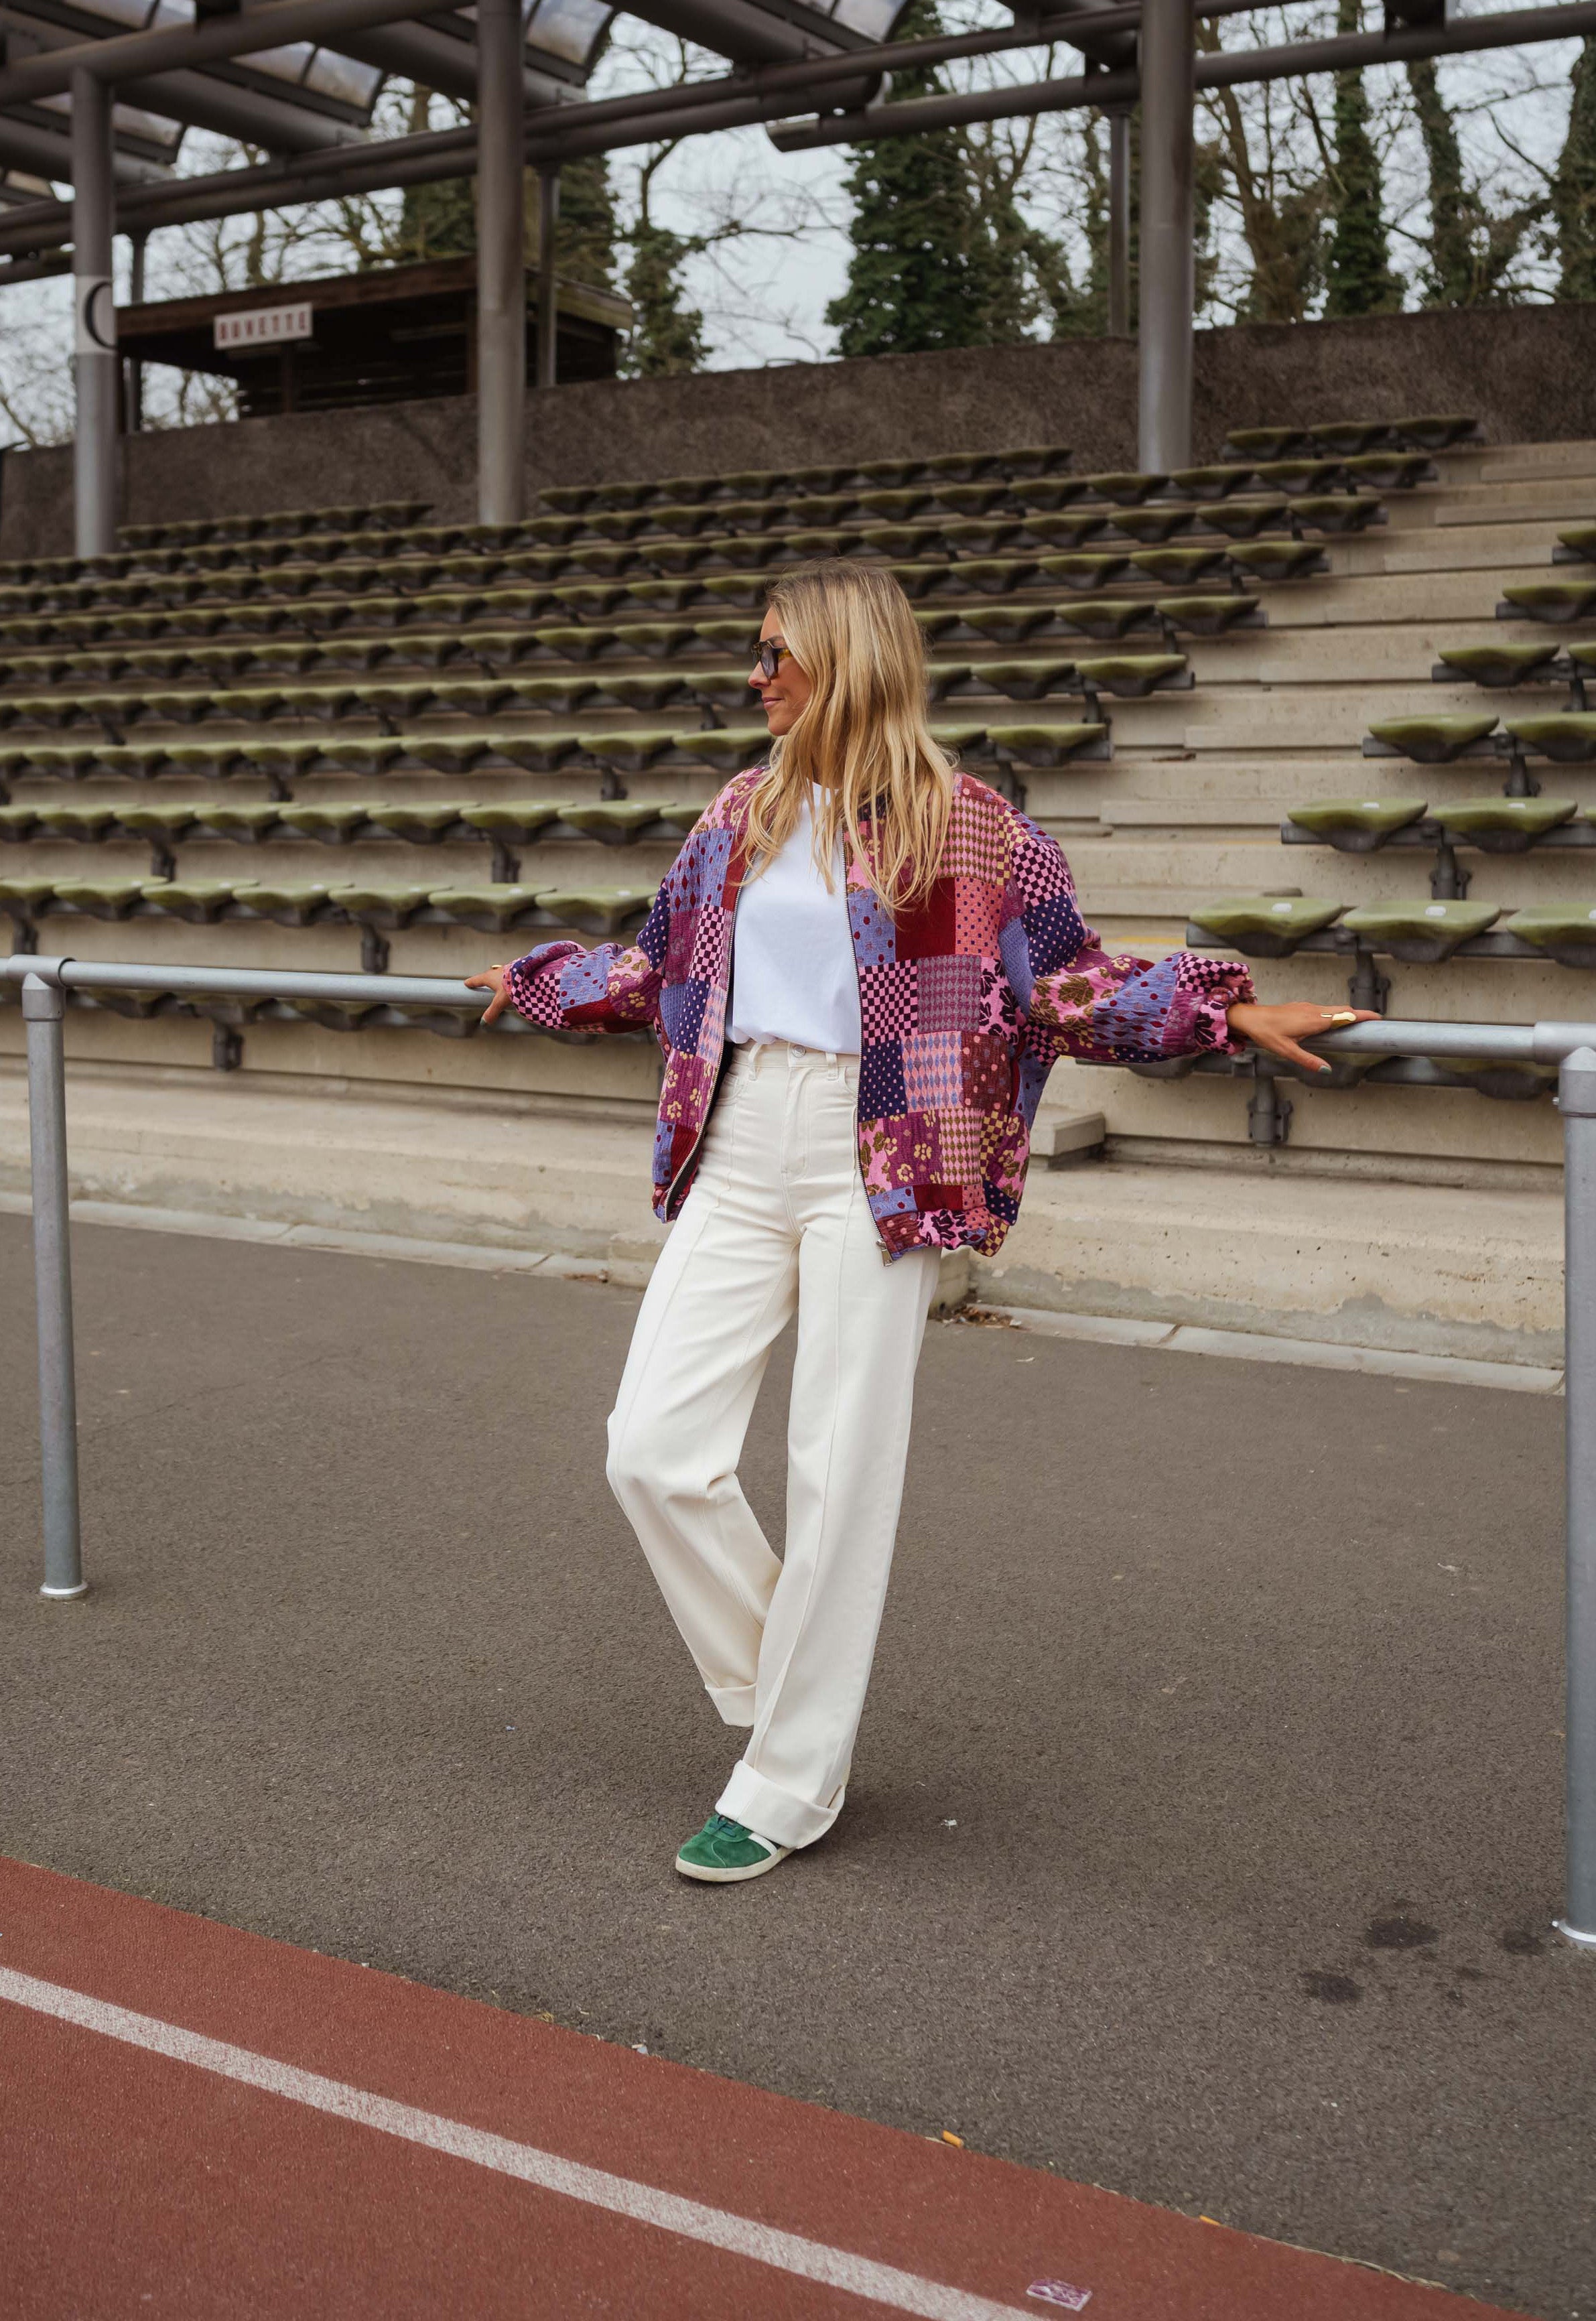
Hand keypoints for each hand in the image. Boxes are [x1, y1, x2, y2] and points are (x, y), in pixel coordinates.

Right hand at [465, 964, 511, 1025]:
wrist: (530, 976)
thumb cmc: (513, 985)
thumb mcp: (500, 1001)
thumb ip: (492, 1012)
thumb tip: (484, 1021)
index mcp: (490, 977)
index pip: (477, 980)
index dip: (471, 982)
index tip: (466, 983)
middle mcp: (497, 971)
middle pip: (487, 976)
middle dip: (484, 980)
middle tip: (481, 984)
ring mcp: (508, 969)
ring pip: (499, 975)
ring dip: (497, 979)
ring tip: (498, 985)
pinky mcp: (517, 970)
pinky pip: (509, 975)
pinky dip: (507, 980)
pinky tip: (512, 984)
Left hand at [1226, 1000, 1381, 1073]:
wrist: (1250, 1018)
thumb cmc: (1266, 1033)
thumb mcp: (1287, 1051)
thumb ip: (1308, 1060)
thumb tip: (1326, 1069)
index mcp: (1314, 1020)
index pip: (1345, 1015)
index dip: (1363, 1016)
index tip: (1378, 1018)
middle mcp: (1313, 1010)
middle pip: (1343, 1010)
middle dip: (1360, 1014)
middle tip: (1374, 1022)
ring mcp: (1307, 1007)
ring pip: (1333, 1008)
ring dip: (1347, 1014)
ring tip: (1358, 1024)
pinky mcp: (1302, 1007)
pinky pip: (1324, 1009)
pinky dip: (1335, 1014)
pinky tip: (1333, 1023)